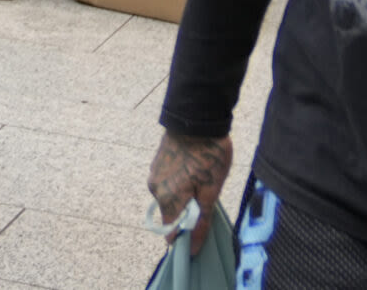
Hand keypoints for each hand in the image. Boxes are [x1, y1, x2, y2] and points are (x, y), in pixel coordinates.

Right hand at [147, 131, 233, 247]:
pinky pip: (168, 183)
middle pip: (172, 215)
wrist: (196, 117)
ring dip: (184, 196)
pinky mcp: (157, 163)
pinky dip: (179, 182)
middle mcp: (156, 190)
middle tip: (207, 195)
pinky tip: (193, 169)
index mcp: (168, 200)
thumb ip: (200, 221)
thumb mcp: (211, 190)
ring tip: (202, 177)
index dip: (187, 235)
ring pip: (170, 198)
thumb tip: (193, 249)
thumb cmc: (209, 155)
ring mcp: (154, 175)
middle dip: (188, 212)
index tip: (202, 226)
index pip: (172, 233)